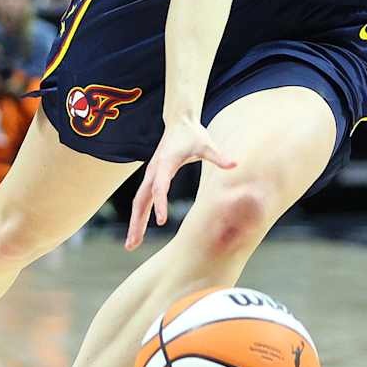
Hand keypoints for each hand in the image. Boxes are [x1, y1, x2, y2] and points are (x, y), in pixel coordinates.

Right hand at [125, 115, 237, 250]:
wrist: (179, 121)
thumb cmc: (193, 134)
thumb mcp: (206, 144)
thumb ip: (219, 156)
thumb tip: (235, 164)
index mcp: (164, 164)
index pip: (159, 187)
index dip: (160, 204)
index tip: (161, 221)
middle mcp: (153, 171)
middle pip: (141, 200)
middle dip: (136, 222)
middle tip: (133, 243)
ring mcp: (150, 175)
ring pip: (138, 202)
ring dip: (134, 223)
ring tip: (131, 245)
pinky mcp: (151, 178)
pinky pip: (142, 200)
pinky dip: (138, 216)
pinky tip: (138, 232)